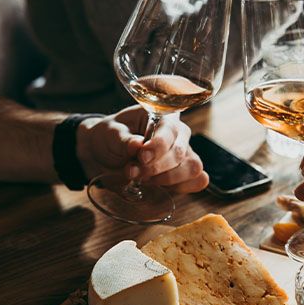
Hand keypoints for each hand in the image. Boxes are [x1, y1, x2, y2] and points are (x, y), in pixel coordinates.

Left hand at [76, 106, 208, 192]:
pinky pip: (197, 181)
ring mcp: (185, 153)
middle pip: (182, 153)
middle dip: (156, 167)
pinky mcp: (184, 173)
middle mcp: (178, 134)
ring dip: (167, 179)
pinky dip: (181, 188)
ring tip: (142, 178)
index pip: (170, 130)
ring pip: (193, 168)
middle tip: (132, 171)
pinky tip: (160, 186)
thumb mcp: (109, 132)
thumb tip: (138, 145)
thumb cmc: (110, 137)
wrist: (105, 153)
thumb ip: (123, 138)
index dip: (159, 146)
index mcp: (162, 116)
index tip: (141, 157)